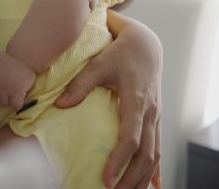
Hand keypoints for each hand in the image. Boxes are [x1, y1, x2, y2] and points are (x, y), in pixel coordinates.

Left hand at [0, 51, 36, 110]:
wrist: (24, 56)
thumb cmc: (12, 58)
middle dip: (1, 96)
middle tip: (9, 89)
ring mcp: (5, 89)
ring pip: (5, 103)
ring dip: (10, 100)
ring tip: (16, 91)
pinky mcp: (16, 93)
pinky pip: (15, 105)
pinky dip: (18, 104)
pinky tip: (20, 98)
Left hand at [54, 12, 162, 188]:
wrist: (146, 44)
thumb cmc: (121, 51)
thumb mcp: (100, 62)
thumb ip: (81, 83)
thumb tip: (60, 104)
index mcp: (137, 100)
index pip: (131, 138)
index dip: (119, 160)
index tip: (106, 178)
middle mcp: (150, 112)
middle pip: (146, 154)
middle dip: (132, 178)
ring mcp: (156, 117)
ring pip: (154, 155)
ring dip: (143, 178)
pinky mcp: (155, 119)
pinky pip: (158, 148)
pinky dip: (156, 169)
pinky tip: (154, 187)